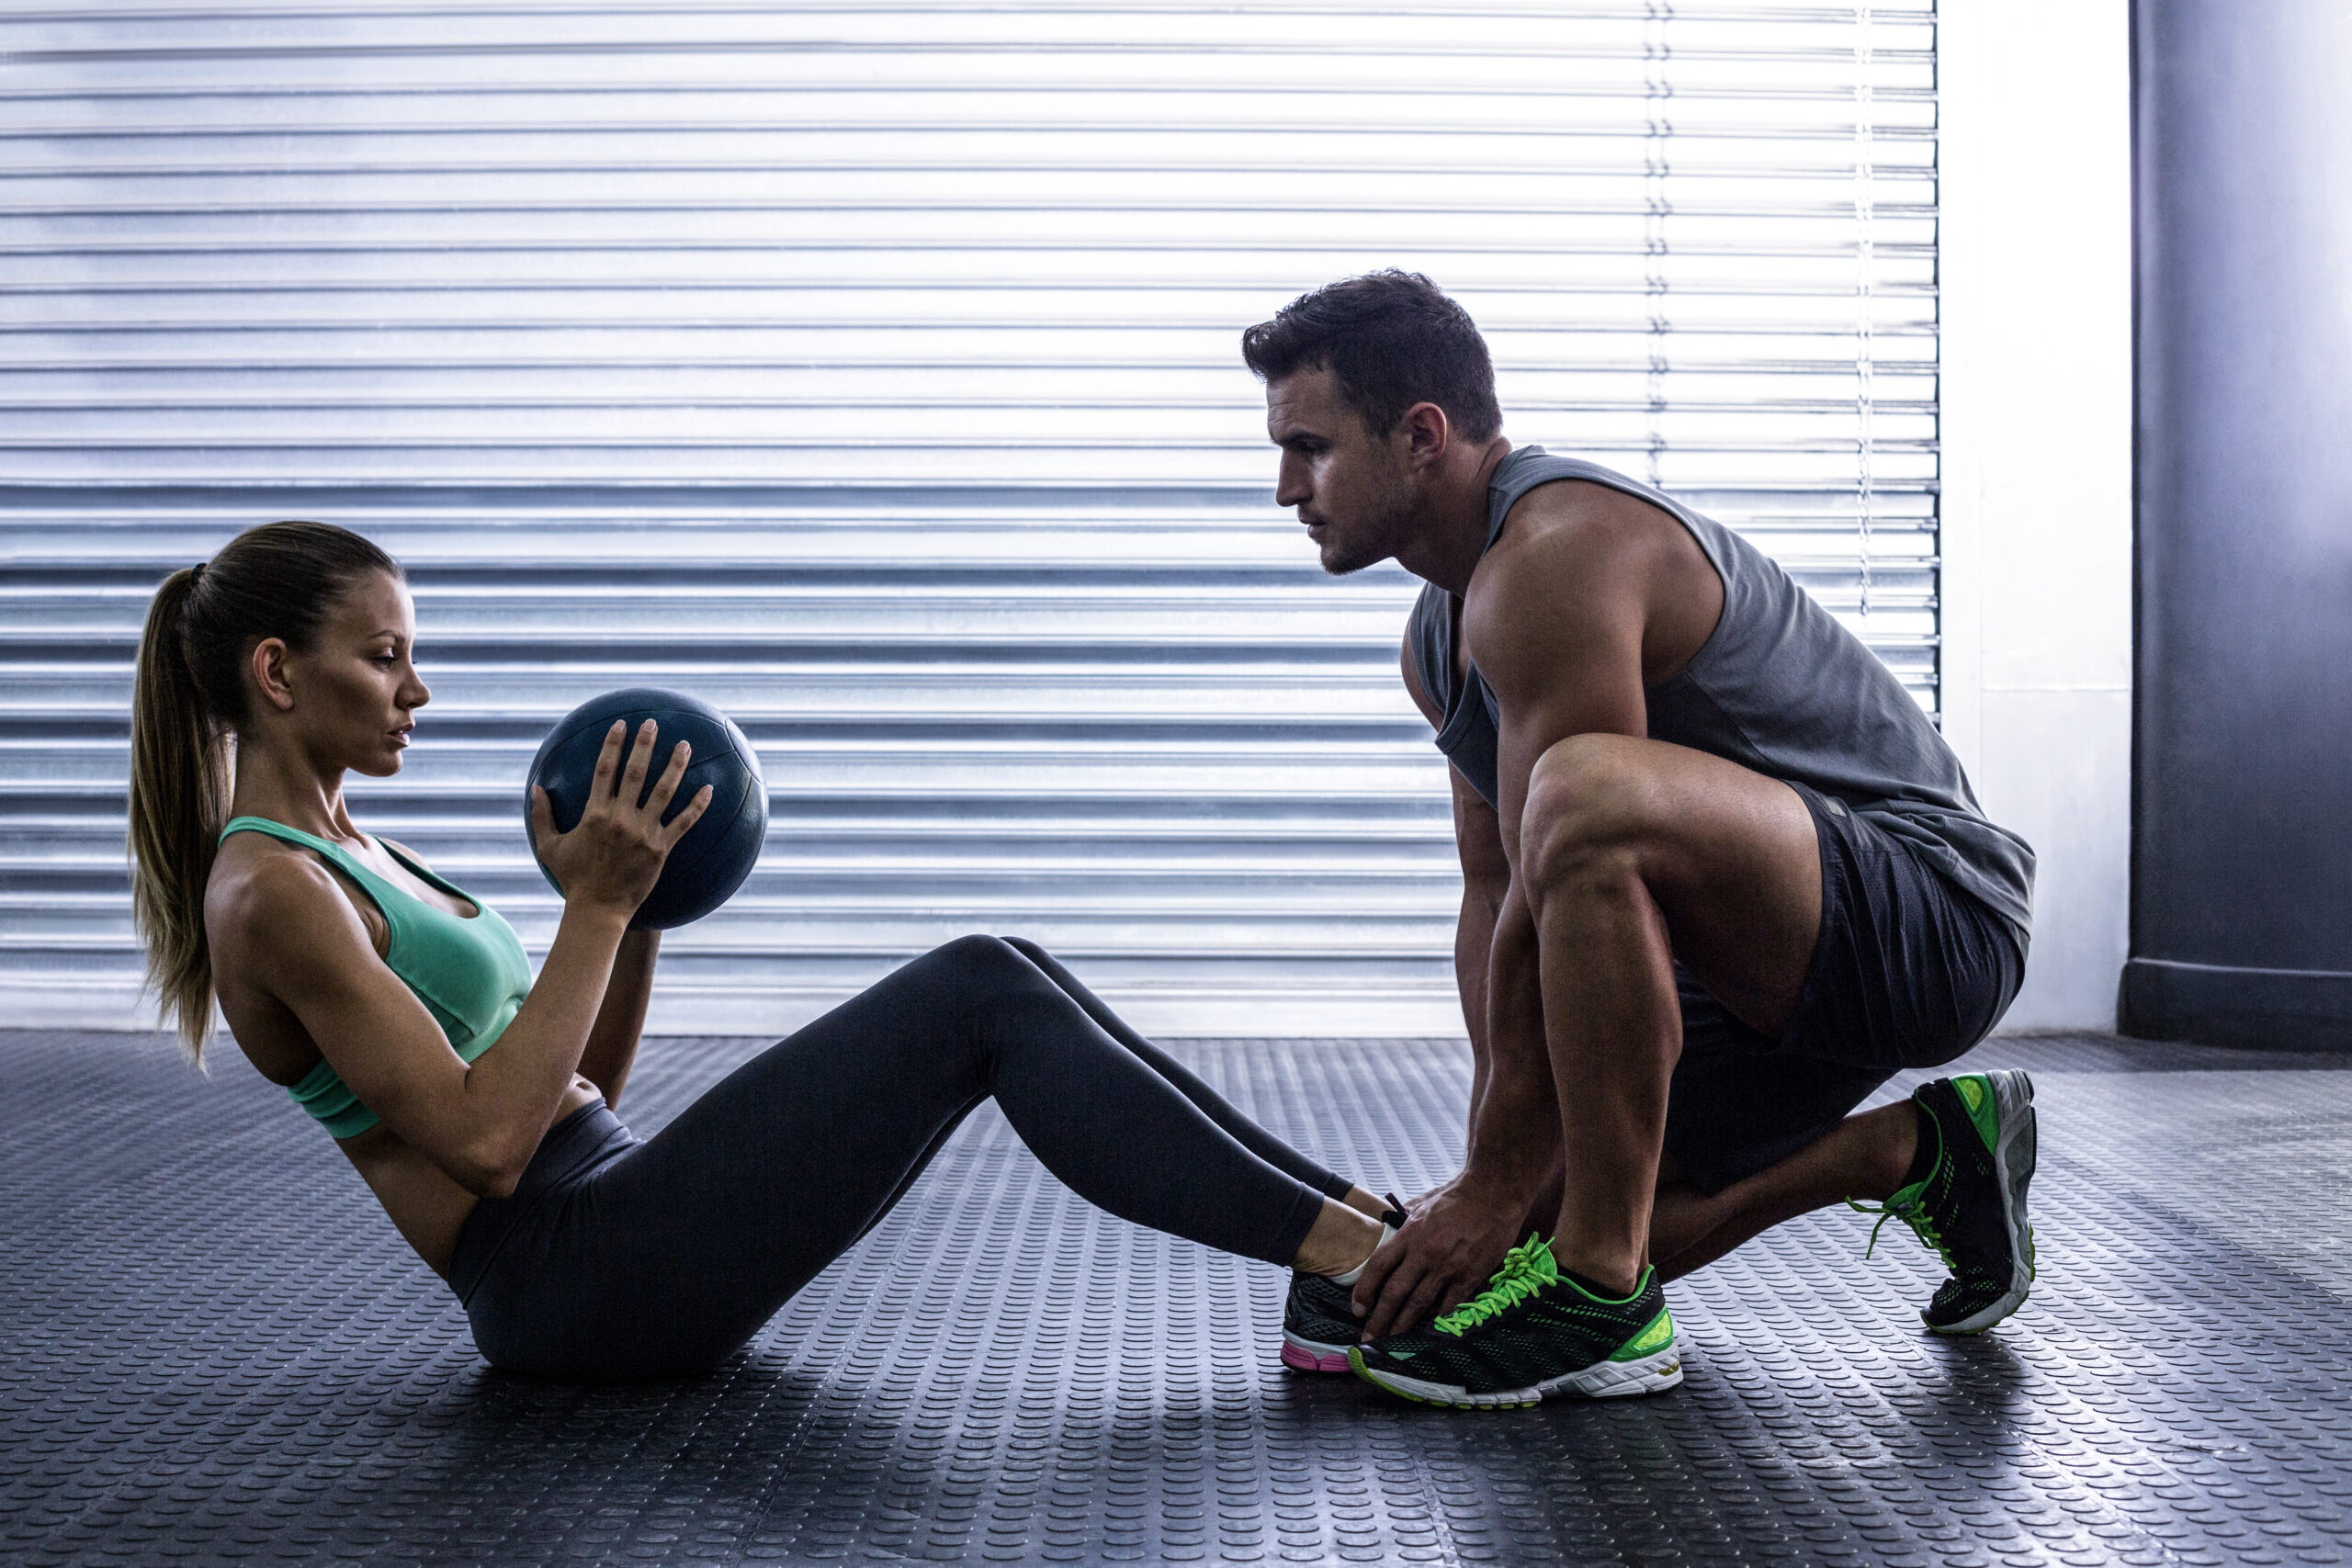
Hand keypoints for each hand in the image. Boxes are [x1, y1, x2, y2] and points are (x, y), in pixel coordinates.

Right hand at [529, 720, 713, 917]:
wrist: (598, 909)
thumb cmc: (573, 878)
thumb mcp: (549, 847)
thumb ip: (541, 816)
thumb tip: (534, 788)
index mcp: (595, 814)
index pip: (604, 770)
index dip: (613, 745)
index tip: (620, 725)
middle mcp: (620, 818)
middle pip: (636, 773)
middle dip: (645, 745)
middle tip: (653, 723)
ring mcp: (643, 833)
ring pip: (664, 792)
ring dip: (676, 766)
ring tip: (685, 745)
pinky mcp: (661, 849)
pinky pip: (684, 823)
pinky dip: (698, 805)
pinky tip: (709, 788)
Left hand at [1351, 1171, 1533, 1339]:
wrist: (1493, 1194)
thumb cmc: (1457, 1196)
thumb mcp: (1423, 1202)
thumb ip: (1405, 1217)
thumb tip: (1389, 1225)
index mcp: (1409, 1233)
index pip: (1378, 1267)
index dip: (1364, 1290)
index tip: (1358, 1308)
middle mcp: (1424, 1253)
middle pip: (1394, 1293)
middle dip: (1379, 1318)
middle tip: (1368, 1336)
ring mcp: (1447, 1267)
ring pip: (1419, 1304)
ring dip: (1403, 1326)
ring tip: (1392, 1341)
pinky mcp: (1470, 1276)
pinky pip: (1449, 1305)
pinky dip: (1437, 1319)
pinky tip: (1428, 1331)